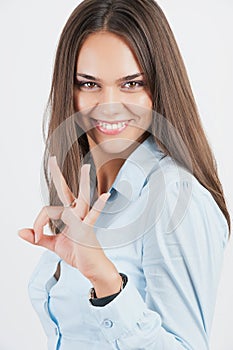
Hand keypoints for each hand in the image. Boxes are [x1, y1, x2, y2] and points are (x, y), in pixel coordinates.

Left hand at [18, 156, 112, 280]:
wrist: (91, 267)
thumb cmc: (77, 253)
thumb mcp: (53, 244)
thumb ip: (38, 237)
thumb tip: (20, 231)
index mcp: (68, 215)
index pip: (47, 210)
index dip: (38, 224)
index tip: (35, 237)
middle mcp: (76, 213)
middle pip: (65, 191)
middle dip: (58, 175)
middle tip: (53, 159)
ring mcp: (84, 219)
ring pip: (81, 198)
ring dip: (84, 183)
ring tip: (87, 167)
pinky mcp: (88, 228)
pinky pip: (93, 215)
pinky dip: (99, 206)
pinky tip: (105, 196)